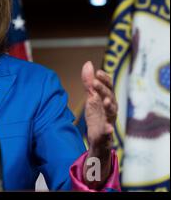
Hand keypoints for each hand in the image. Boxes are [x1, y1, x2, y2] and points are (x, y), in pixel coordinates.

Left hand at [81, 61, 117, 186]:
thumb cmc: (97, 113)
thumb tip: (88, 63)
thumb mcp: (91, 96)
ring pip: (112, 111)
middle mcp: (111, 107)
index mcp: (107, 98)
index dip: (104, 79)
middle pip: (110, 96)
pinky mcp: (106, 132)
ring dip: (110, 106)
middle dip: (103, 89)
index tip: (98, 72)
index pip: (108, 86)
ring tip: (105, 101)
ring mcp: (109, 119)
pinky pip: (108, 131)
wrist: (97, 136)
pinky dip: (108, 129)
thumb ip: (89, 82)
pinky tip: (108, 128)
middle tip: (94, 83)